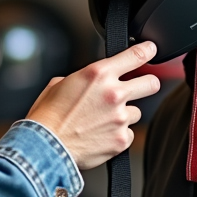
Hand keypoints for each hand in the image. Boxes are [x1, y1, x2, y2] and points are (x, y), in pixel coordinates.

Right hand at [26, 41, 159, 169]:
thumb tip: (91, 82)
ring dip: (123, 115)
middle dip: (147, 84)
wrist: (45, 146)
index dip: (147, 51)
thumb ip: (84, 78)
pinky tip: (100, 136)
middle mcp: (113, 93)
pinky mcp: (122, 139)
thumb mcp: (60, 84)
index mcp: (98, 74)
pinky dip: (117, 135)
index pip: (135, 55)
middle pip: (151, 83)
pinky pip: (128, 134)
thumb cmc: (48, 116)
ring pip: (136, 113)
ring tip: (101, 122)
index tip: (151, 50)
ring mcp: (120, 117)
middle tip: (139, 88)